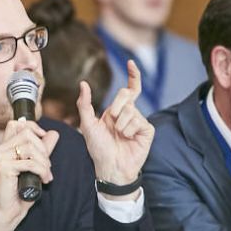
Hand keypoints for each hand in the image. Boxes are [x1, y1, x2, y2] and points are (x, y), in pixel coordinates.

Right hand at [0, 120, 58, 230]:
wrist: (7, 213)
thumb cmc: (18, 193)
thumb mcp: (33, 167)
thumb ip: (41, 150)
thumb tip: (53, 134)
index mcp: (1, 149)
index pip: (15, 124)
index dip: (32, 127)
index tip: (44, 138)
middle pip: (26, 134)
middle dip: (43, 149)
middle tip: (47, 166)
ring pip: (29, 147)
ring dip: (44, 161)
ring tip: (46, 174)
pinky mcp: (4, 167)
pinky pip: (29, 162)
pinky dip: (41, 170)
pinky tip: (44, 179)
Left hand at [77, 60, 153, 190]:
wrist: (110, 167)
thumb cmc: (98, 148)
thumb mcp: (87, 125)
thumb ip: (84, 104)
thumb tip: (83, 83)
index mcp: (116, 111)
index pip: (129, 90)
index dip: (133, 75)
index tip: (131, 63)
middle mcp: (129, 114)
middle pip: (126, 94)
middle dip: (115, 107)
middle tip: (111, 122)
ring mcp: (139, 122)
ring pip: (131, 110)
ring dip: (120, 124)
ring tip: (119, 136)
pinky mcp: (147, 130)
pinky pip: (138, 121)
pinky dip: (128, 131)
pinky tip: (128, 139)